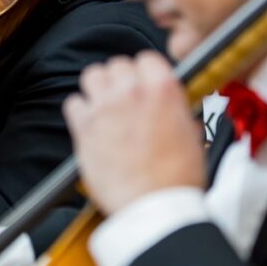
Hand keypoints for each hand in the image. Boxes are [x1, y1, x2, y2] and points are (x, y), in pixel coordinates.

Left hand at [63, 50, 205, 214]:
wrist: (154, 207)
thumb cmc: (176, 179)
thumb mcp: (193, 137)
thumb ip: (178, 114)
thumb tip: (174, 110)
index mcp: (163, 90)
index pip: (146, 58)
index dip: (145, 71)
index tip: (144, 82)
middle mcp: (131, 92)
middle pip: (117, 65)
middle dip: (120, 79)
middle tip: (124, 97)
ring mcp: (105, 108)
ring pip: (92, 75)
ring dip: (98, 87)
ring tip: (105, 104)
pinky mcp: (84, 128)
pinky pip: (73, 103)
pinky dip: (79, 111)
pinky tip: (90, 123)